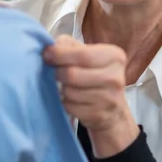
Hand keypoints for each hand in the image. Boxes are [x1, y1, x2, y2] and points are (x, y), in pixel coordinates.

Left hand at [43, 35, 139, 157]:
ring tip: (68, 86)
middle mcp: (115, 77)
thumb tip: (50, 49)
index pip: (82, 54)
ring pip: (70, 91)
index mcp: (114, 56)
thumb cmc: (95, 74)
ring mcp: (109, 99)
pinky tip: (72, 99)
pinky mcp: (99, 116)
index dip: (60, 54)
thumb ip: (68, 45)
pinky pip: (70, 107)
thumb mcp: (87, 53)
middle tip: (55, 72)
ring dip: (62, 89)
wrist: (113, 108)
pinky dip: (65, 102)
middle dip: (58, 72)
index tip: (47, 54)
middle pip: (73, 74)